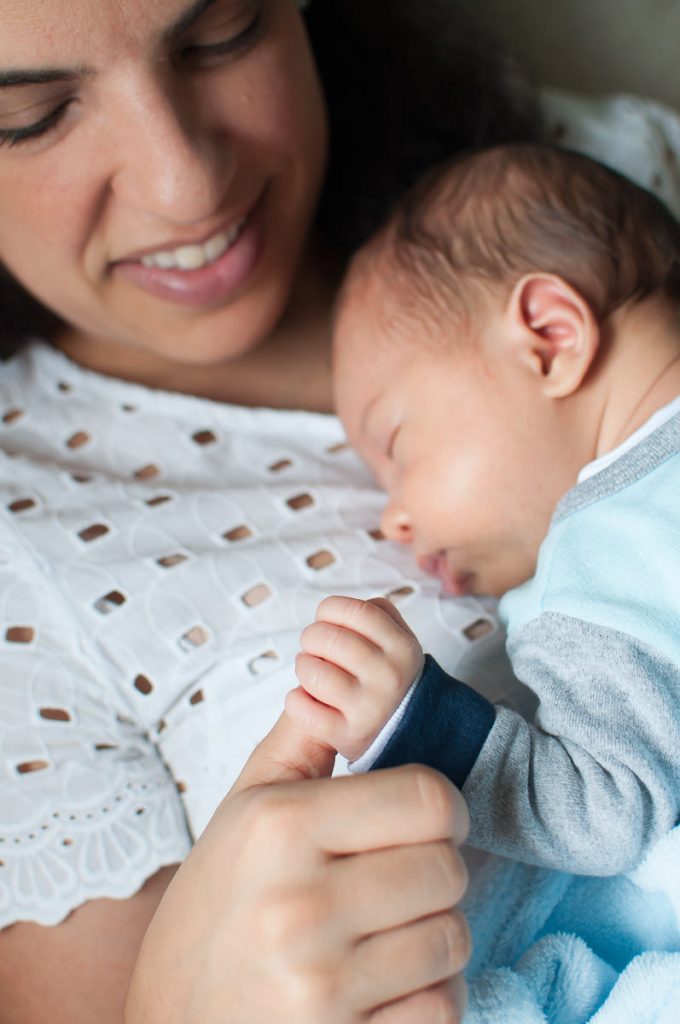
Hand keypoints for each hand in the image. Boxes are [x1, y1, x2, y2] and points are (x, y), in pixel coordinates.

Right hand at [126, 713, 470, 1023]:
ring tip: (388, 929)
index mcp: (281, 825)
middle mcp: (300, 902)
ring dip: (434, 932)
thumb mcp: (243, 809)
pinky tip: (386, 980)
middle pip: (447, 867)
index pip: (427, 798)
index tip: (428, 820)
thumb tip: (339, 677)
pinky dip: (429, 993)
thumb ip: (301, 740)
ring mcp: (320, 981)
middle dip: (436, 869)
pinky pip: (442, 1006)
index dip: (442, 806)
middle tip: (400, 877)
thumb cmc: (215, 904)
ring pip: (452, 937)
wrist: (172, 1017)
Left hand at [287, 595, 424, 760]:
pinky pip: (304, 709)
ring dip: (303, 667)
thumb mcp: (399, 640)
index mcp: (403, 648)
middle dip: (311, 637)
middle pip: (329, 638)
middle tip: (314, 646)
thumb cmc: (390, 675)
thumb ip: (376, 613)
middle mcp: (389, 677)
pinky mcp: (348, 735)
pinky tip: (306, 697)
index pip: (357, 611)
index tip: (325, 618)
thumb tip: (338, 609)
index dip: (331, 609)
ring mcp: (369, 709)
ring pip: (314, 673)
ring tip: (310, 670)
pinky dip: (296, 700)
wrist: (405, 730)